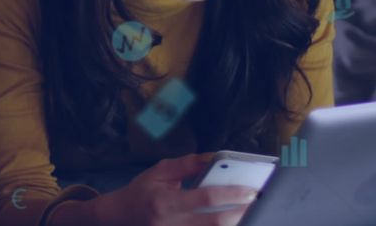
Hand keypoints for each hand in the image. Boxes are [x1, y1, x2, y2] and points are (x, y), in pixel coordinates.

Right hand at [90, 152, 258, 225]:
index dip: (231, 194)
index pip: (205, 198)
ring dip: (233, 225)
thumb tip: (214, 156)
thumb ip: (188, 164)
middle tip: (257, 204)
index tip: (251, 191)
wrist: (117, 217)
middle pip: (214, 223)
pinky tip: (231, 223)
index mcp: (166, 202)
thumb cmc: (140, 191)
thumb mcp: (161, 171)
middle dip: (240, 214)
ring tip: (250, 215)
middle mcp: (170, 224)